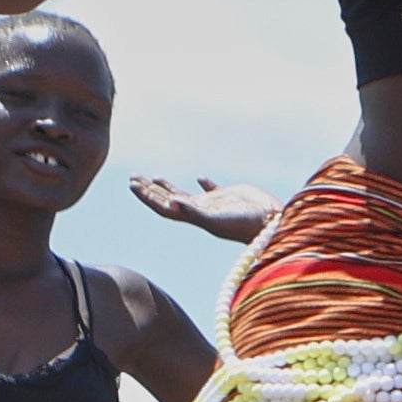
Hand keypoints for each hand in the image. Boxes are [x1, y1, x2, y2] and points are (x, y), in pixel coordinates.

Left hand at [127, 170, 279, 244]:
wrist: (269, 223)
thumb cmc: (243, 224)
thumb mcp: (216, 219)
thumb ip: (194, 211)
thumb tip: (172, 202)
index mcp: (193, 216)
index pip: (163, 206)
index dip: (147, 196)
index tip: (133, 184)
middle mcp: (199, 211)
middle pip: (169, 200)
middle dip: (150, 190)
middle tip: (134, 177)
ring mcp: (213, 204)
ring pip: (185, 195)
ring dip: (168, 187)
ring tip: (155, 177)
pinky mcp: (229, 197)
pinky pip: (212, 190)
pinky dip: (204, 183)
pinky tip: (199, 177)